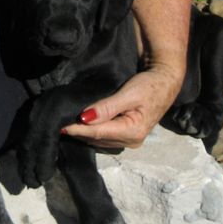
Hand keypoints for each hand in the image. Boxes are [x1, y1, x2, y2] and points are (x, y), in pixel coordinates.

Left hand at [61, 67, 182, 149]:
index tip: (59, 125)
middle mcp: (131, 141)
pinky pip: (104, 137)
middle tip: (57, 123)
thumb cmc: (149, 85)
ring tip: (64, 125)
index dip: (77, 129)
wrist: (165, 82)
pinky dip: (91, 132)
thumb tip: (86, 118)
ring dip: (83, 133)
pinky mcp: (127, 135)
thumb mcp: (128, 94)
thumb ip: (108, 107)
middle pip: (97, 138)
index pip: (97, 132)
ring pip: (99, 140)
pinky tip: (80, 126)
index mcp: (133, 132)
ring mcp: (130, 140)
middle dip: (77, 132)